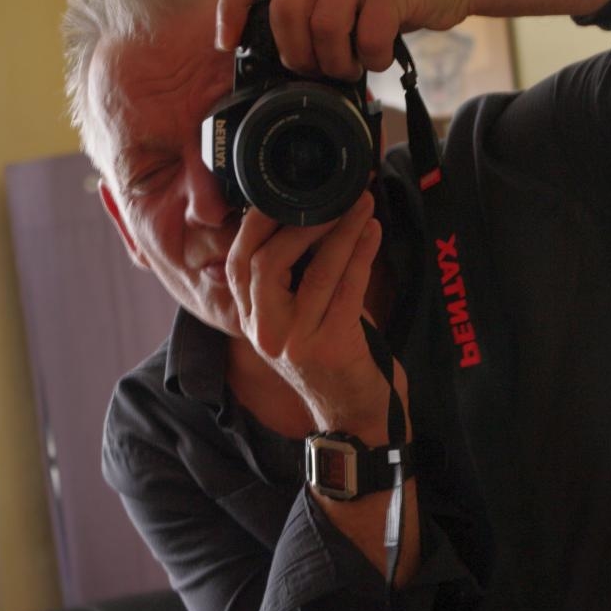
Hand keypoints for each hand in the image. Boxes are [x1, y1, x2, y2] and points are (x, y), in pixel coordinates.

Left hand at [216, 0, 470, 78]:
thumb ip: (313, 13)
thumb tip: (285, 62)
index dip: (230, 9)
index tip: (226, 44)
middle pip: (287, 12)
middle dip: (299, 55)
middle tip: (319, 70)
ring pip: (324, 27)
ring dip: (337, 62)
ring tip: (353, 67)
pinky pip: (367, 35)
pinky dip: (373, 59)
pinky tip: (381, 56)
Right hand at [225, 191, 396, 440]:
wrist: (356, 417)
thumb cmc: (335, 361)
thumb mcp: (303, 320)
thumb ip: (296, 279)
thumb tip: (315, 216)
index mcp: (253, 322)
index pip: (237, 263)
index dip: (257, 223)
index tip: (287, 193)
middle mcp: (267, 332)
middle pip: (265, 262)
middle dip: (301, 222)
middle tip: (334, 196)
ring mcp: (296, 342)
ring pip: (316, 272)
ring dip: (342, 232)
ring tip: (362, 205)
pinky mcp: (331, 348)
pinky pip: (347, 289)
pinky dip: (362, 255)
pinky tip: (373, 233)